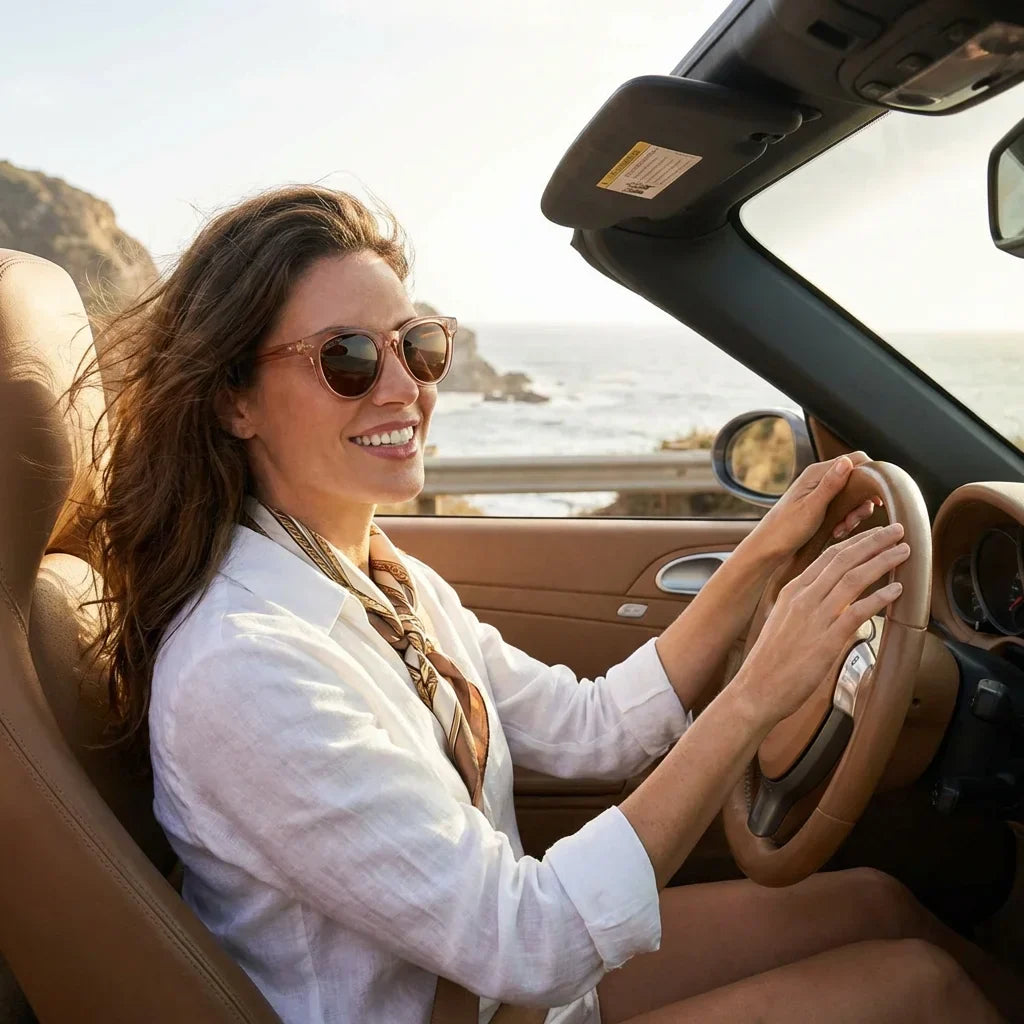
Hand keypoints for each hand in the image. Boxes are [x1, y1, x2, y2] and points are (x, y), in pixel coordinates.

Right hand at [732, 523, 909, 723]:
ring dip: (882, 562)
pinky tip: (896, 590)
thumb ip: (804, 607)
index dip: (856, 542)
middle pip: (844, 559)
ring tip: (903, 553)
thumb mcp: (782, 621)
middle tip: (898, 531)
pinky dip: (879, 598)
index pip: (828, 556)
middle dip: (874, 542)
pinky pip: (858, 611)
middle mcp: (803, 598)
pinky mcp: (826, 640)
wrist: (756, 688)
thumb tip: (828, 602)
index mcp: (792, 591)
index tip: (875, 535)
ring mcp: (814, 617)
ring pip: (853, 579)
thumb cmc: (770, 661)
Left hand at [748, 452, 880, 564]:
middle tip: (852, 520)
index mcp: (817, 473)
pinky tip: (836, 532)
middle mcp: (820, 479)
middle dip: (861, 502)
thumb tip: (847, 461)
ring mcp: (821, 493)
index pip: (856, 459)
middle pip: (858, 480)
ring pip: (853, 497)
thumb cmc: (785, 529)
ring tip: (841, 529)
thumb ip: (830, 485)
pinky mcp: (821, 507)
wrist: (768, 549)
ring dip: (853, 514)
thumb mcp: (811, 507)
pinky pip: (844, 509)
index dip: (871, 476)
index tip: (875, 498)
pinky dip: (845, 521)